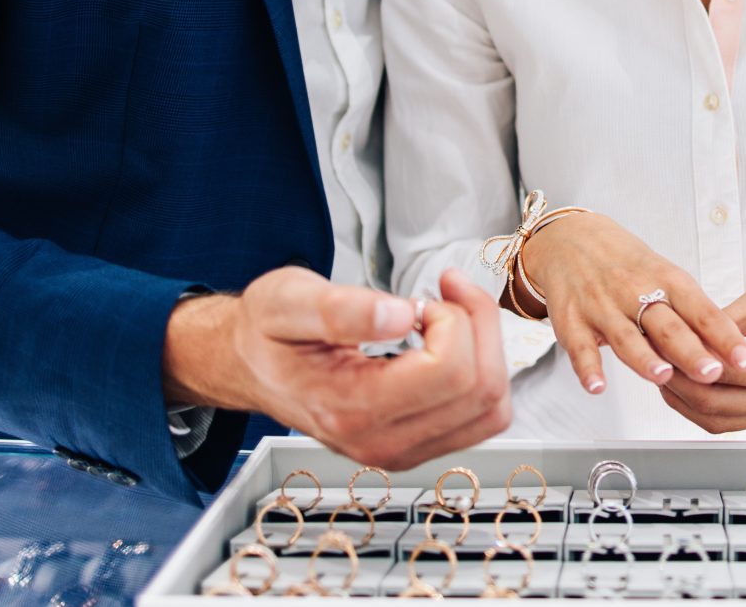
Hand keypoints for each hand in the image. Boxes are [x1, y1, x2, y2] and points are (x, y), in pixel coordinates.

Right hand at [162, 266, 510, 468]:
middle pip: (482, 390)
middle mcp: (382, 444)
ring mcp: (403, 451)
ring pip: (492, 408)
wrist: (253, 366)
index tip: (420, 298)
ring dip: (486, 348)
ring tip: (447, 314)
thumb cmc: (268, 333)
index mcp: (350, 410)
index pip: (448, 372)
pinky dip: (482, 370)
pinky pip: (483, 417)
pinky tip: (449, 340)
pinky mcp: (418, 445)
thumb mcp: (287, 302)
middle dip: (476, 326)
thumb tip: (398, 315)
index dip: (452, 320)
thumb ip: (341, 309)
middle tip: (439, 294)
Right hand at [519, 212, 745, 394]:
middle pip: (667, 326)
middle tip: (714, 373)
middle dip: (690, 351)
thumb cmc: (629, 265)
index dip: (725, 336)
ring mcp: (602, 307)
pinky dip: (587, 367)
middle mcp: (635, 292)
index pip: (701, 311)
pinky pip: (579, 347)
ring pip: (626, 336)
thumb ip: (692, 314)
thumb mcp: (666, 276)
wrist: (571, 239)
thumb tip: (730, 350)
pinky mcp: (572, 321)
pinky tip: (597, 387)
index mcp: (667, 280)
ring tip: (663, 377)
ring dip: (644, 358)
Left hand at [659, 257, 745, 433]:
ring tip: (659, 369)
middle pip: (713, 407)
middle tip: (648, 358)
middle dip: (674, 384)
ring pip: (716, 421)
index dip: (681, 363)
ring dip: (683, 400)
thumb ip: (718, 329)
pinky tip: (682, 379)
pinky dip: (700, 403)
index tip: (655, 345)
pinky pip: (728, 418)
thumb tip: (674, 344)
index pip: (719, 377)